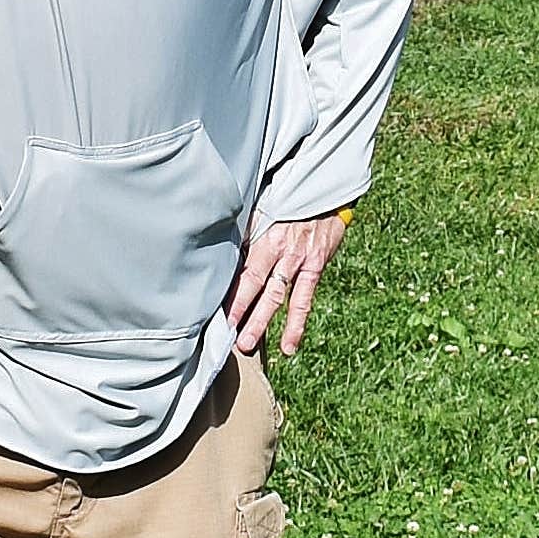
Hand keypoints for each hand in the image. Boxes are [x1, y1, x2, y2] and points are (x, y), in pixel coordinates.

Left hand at [227, 210, 349, 360]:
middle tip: (223, 333)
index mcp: (264, 233)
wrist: (326, 190)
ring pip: (277, 296)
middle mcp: (280, 249)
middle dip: (239, 309)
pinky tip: (289, 347)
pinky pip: (304, 300)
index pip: (242, 267)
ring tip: (247, 344)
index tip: (212, 310)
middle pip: (255, 283)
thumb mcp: (265, 207)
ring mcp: (299, 260)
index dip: (229, 290)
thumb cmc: (290, 199)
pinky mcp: (316, 266)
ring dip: (262, 321)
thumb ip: (248, 231)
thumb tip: (223, 250)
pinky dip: (296, 325)